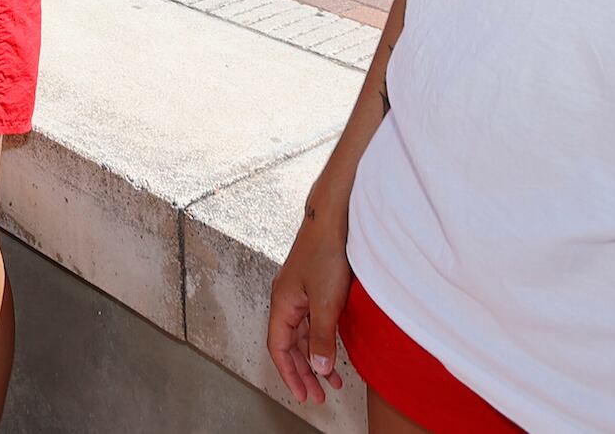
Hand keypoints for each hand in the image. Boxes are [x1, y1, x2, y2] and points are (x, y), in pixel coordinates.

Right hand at [266, 207, 351, 405]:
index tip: (303, 395)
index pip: (279, 347)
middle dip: (303, 372)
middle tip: (318, 397)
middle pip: (290, 345)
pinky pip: (314, 324)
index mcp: (282, 303)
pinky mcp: (313, 288)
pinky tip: (335, 351)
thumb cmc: (326, 253)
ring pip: (303, 335)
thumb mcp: (326, 302)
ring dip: (315, 359)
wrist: (334, 218)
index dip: (290, 374)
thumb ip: (321, 337)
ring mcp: (300, 294)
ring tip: (333, 381)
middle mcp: (286, 300)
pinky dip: (322, 342)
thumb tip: (317, 369)